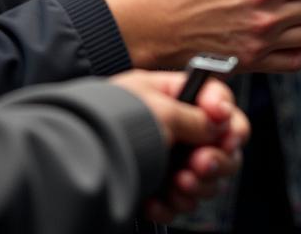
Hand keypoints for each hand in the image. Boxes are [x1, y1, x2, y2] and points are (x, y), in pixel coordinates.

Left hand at [108, 69, 249, 223]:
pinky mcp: (153, 188)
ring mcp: (164, 159)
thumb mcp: (161, 110)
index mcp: (171, 95)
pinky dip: (173, 204)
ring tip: (178, 184)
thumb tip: (219, 124)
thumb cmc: (110, 124)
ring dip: (198, 185)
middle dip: (217, 158)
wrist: (72, 163)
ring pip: (205, 177)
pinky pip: (180, 200)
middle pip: (219, 144)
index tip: (227, 134)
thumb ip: (197, 116)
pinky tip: (158, 200)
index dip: (228, 117)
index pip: (217, 101)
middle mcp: (171, 126)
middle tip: (202, 164)